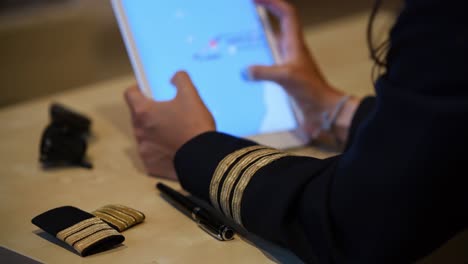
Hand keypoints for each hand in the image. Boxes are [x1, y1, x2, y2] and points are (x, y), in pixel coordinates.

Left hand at [125, 71, 215, 179]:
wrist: (204, 157)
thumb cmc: (195, 125)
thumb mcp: (191, 95)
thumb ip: (181, 80)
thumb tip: (175, 77)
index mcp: (143, 112)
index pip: (130, 94)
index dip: (139, 90)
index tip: (149, 91)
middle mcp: (138, 131)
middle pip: (137, 116)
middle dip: (149, 112)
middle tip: (168, 113)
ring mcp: (143, 150)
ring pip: (144, 135)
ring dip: (153, 132)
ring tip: (173, 132)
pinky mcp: (150, 165)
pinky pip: (151, 154)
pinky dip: (159, 150)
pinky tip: (173, 148)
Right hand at [250, 0, 359, 141]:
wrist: (322, 108)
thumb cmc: (311, 90)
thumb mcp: (286, 78)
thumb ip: (264, 72)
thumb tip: (245, 70)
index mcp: (294, 43)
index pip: (286, 14)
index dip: (273, 3)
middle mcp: (291, 48)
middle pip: (279, 23)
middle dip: (264, 13)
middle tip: (245, 12)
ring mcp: (288, 60)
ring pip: (273, 40)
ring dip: (260, 33)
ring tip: (242, 33)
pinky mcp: (284, 73)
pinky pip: (269, 57)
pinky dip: (258, 55)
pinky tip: (246, 62)